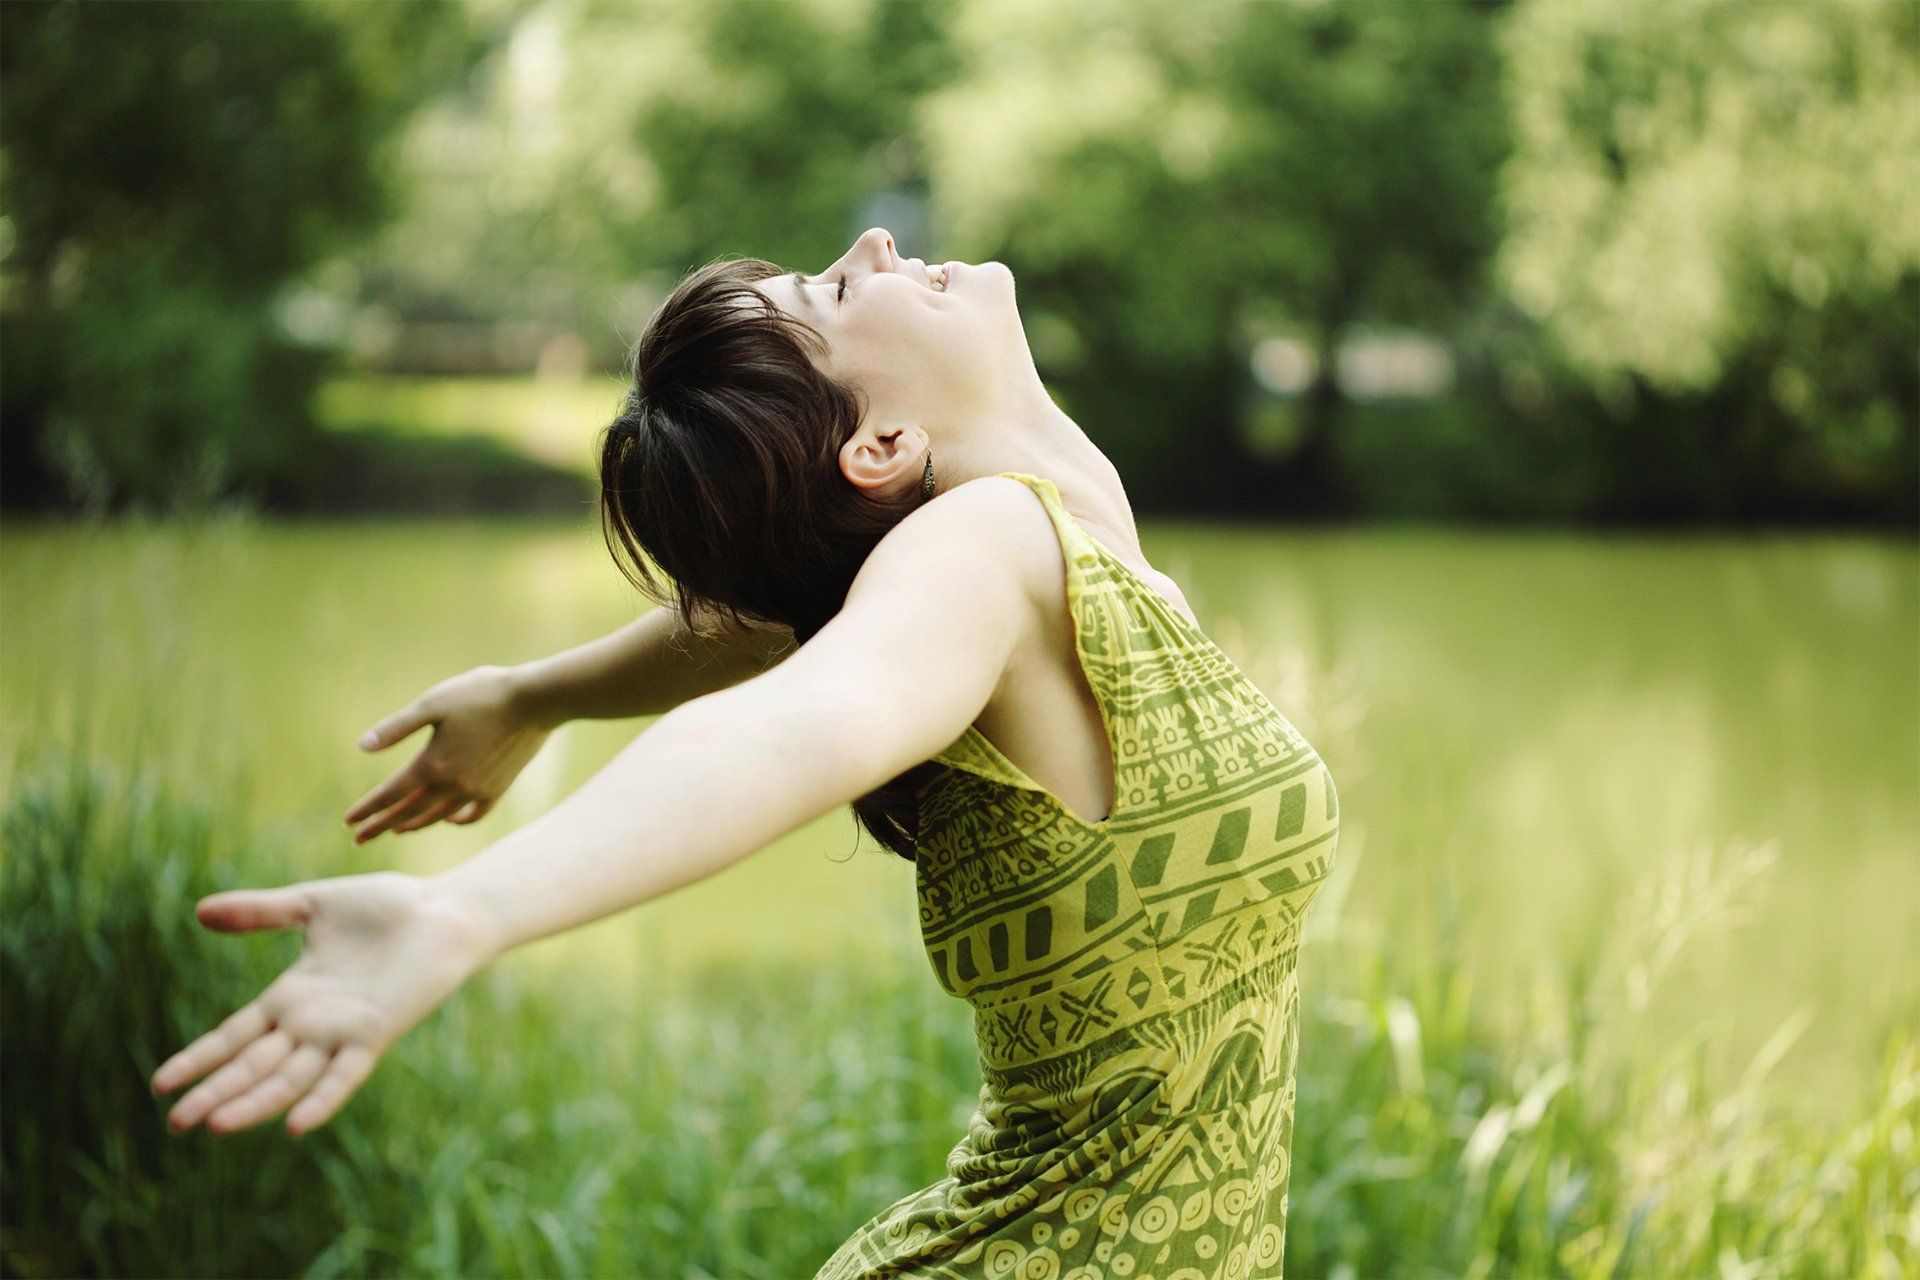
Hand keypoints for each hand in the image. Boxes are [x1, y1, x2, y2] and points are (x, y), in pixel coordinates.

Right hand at [150, 871, 495, 1136]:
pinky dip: (321, 1100)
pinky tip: (296, 1126)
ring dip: (255, 1102)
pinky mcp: (375, 1033)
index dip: (199, 1059)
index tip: (160, 1085)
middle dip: (215, 1092)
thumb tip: (199, 911)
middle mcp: (312, 1022)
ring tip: (216, 1126)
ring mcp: (341, 1032)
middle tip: (175, 1123)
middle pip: (253, 1065)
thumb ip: (260, 912)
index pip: (234, 1036)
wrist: (444, 909)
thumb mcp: (311, 905)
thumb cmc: (387, 906)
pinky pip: (344, 1075)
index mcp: (292, 995)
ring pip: (289, 1077)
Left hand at [345, 664, 551, 843]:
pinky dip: (455, 820)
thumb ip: (396, 728)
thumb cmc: (481, 695)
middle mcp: (453, 785)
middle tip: (359, 839)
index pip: (390, 794)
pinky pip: (472, 816)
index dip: (367, 808)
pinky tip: (447, 819)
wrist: (536, 701)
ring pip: (437, 817)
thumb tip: (362, 746)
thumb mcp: (432, 703)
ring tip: (396, 830)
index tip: (348, 822)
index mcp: (432, 765)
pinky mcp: (498, 789)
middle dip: (381, 825)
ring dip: (413, 825)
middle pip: (409, 813)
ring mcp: (477, 791)